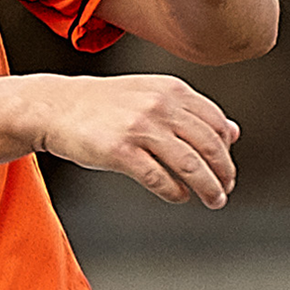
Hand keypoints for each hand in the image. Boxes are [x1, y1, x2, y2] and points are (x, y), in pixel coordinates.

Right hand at [22, 73, 239, 207]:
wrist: (56, 106)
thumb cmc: (106, 104)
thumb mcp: (152, 95)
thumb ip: (192, 111)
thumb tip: (233, 132)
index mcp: (171, 89)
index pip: (215, 123)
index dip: (226, 151)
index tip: (226, 169)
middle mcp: (159, 105)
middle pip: (208, 146)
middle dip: (224, 173)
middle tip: (226, 190)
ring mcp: (139, 128)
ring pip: (190, 165)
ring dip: (208, 187)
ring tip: (213, 200)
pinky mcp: (119, 151)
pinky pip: (159, 178)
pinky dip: (175, 191)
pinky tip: (178, 196)